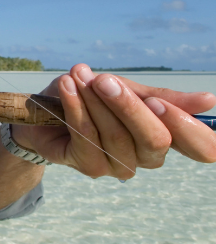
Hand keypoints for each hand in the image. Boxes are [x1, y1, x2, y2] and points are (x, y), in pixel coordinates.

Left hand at [13, 64, 215, 178]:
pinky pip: (86, 136)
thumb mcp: (127, 89)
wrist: (44, 110)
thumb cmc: (91, 97)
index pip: (201, 148)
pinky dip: (76, 107)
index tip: (159, 103)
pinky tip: (68, 87)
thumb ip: (161, 97)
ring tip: (79, 76)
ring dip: (95, 101)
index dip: (187, 129)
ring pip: (116, 136)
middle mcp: (147, 157)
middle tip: (105, 80)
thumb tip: (209, 101)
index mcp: (165, 136)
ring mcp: (118, 166)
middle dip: (129, 107)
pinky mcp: (88, 166)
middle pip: (155, 140)